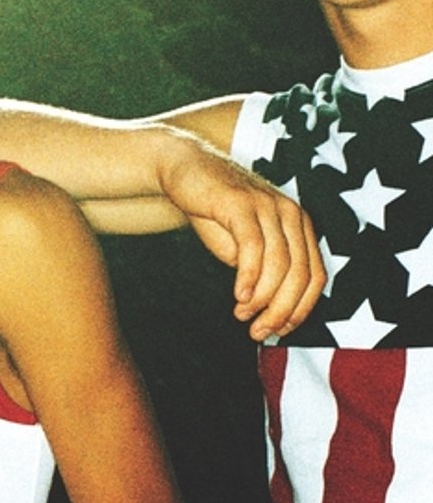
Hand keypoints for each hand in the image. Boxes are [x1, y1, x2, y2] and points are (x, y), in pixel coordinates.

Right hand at [161, 132, 325, 340]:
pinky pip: (253, 248)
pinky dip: (248, 278)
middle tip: (259, 332)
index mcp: (300, 224)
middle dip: (281, 311)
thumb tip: (271, 312)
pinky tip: (238, 295)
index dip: (301, 309)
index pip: (315, 275)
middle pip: (300, 274)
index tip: (280, 330)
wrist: (187, 171)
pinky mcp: (242, 204)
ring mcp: (268, 206)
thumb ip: (263, 272)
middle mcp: (291, 213)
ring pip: (279, 265)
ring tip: (243, 316)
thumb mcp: (246, 247)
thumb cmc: (218, 213)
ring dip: (262, 299)